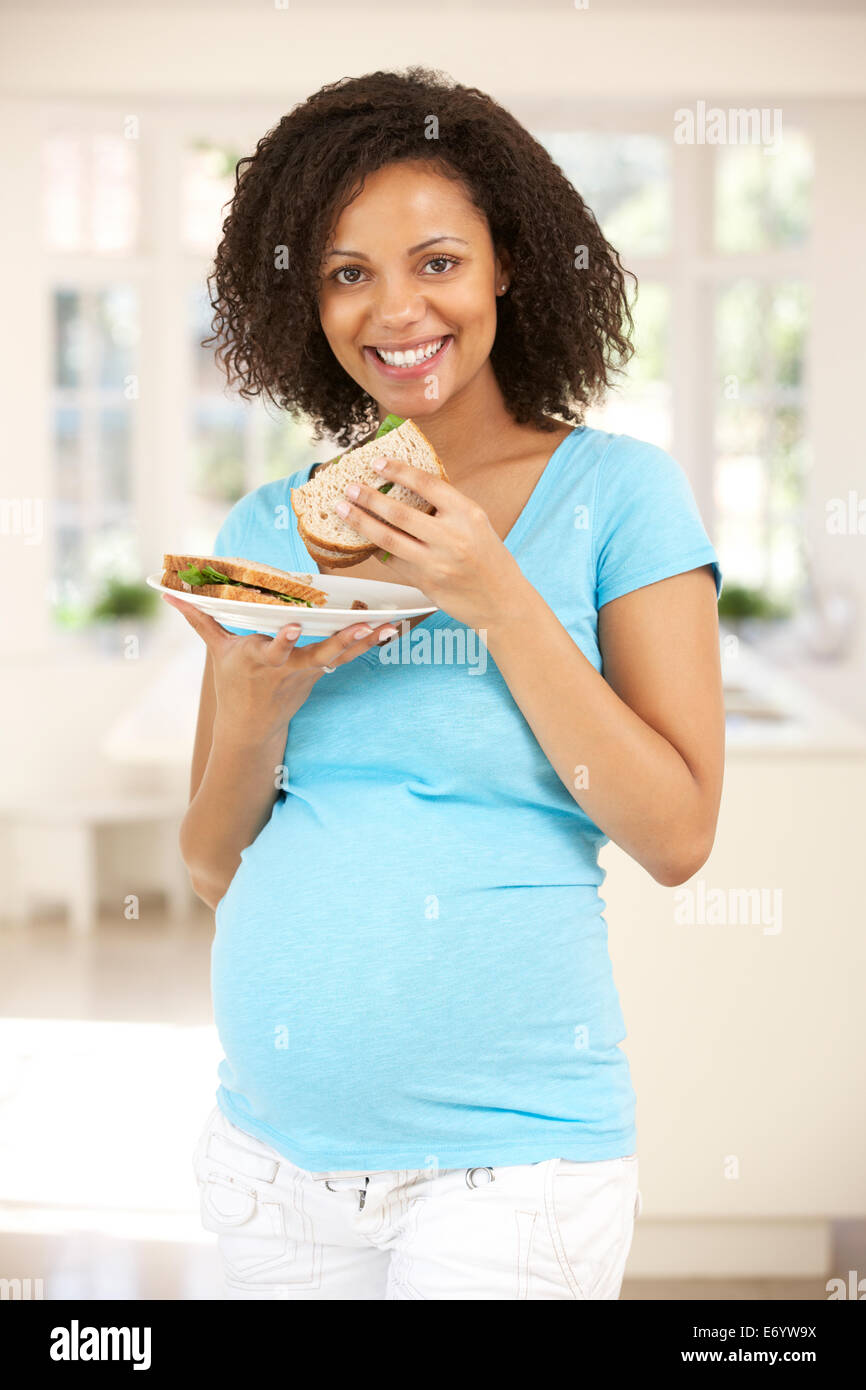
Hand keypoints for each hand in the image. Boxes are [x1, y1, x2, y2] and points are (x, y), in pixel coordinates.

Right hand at [162, 594, 397, 742]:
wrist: (251, 727)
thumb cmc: (233, 683)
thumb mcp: (215, 650)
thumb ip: (198, 617)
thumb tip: (169, 593)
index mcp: (260, 658)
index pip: (274, 648)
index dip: (285, 639)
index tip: (294, 625)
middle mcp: (288, 667)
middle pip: (317, 653)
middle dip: (340, 640)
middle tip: (362, 624)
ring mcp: (308, 672)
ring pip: (339, 655)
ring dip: (365, 640)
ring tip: (388, 624)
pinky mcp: (321, 673)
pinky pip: (348, 657)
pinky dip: (368, 643)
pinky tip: (391, 629)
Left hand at [334, 455, 523, 631]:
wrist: (501, 601)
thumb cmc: (489, 558)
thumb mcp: (477, 523)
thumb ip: (447, 506)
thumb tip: (407, 483)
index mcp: (467, 514)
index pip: (426, 484)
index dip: (398, 471)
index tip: (377, 462)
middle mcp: (452, 537)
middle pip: (399, 512)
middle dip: (368, 497)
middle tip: (349, 487)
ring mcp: (436, 562)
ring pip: (387, 538)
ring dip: (360, 522)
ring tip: (343, 509)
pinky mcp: (425, 582)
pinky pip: (392, 561)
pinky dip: (374, 548)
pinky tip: (361, 538)